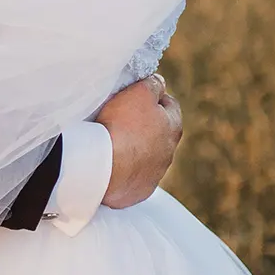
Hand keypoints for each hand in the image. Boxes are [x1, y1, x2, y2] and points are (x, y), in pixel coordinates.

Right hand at [94, 72, 182, 209]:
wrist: (102, 167)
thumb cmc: (122, 126)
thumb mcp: (140, 92)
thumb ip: (153, 84)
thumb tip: (159, 83)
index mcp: (173, 127)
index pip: (170, 105)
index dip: (154, 96)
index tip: (138, 95)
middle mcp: (168, 153)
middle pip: (158, 132)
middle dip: (144, 124)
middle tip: (122, 117)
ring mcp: (154, 175)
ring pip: (146, 156)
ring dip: (134, 149)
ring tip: (113, 142)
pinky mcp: (137, 191)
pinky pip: (133, 177)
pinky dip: (124, 169)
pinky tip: (110, 163)